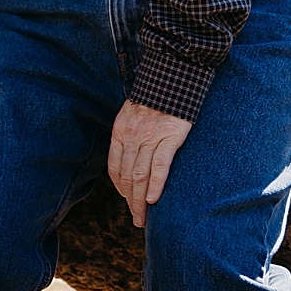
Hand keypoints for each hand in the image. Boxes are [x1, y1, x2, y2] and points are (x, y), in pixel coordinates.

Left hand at [107, 101, 193, 227]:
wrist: (175, 72)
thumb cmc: (158, 92)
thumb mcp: (134, 109)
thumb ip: (130, 130)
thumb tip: (132, 153)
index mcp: (121, 130)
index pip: (115, 168)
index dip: (120, 188)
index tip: (128, 199)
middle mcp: (132, 136)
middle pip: (127, 177)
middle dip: (130, 201)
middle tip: (137, 219)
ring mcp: (150, 137)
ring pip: (140, 175)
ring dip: (140, 201)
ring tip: (144, 217)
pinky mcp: (170, 136)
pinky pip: (160, 166)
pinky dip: (155, 184)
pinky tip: (153, 200)